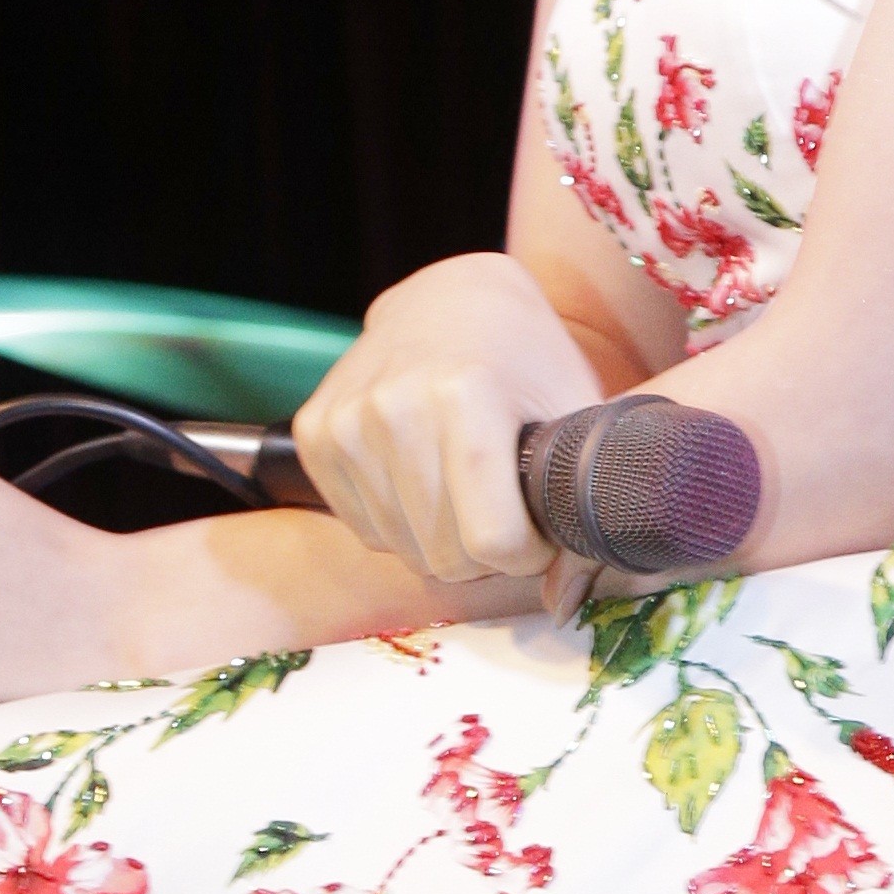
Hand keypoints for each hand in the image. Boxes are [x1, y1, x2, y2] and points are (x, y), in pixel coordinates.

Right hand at [289, 253, 609, 585]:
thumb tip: (565, 595)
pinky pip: (364, 530)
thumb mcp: (572, 413)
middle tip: (504, 510)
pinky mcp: (314, 432)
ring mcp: (344, 419)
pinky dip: (400, 523)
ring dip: (441, 540)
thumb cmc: (525, 358)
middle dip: (485, 553)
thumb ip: (579, 502)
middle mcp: (394, 405)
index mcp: (467, 393)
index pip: (493, 540)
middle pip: (444, 555)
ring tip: (464, 490)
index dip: (528, 553)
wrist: (449, 298)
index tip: (540, 529)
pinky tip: (422, 478)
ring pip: (402, 550)